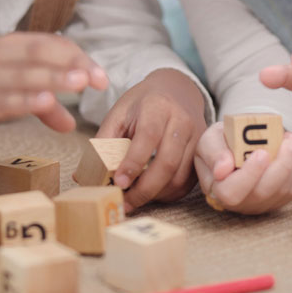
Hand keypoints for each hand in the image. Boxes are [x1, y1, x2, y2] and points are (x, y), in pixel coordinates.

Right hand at [0, 32, 108, 137]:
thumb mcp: (7, 81)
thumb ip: (43, 102)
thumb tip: (72, 124)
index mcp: (11, 46)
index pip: (52, 45)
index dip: (78, 57)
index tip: (102, 76)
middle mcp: (0, 57)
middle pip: (41, 56)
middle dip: (71, 65)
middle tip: (98, 78)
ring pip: (23, 75)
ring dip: (53, 78)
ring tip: (79, 83)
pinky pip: (1, 99)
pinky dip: (23, 99)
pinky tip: (43, 101)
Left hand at [96, 68, 206, 211]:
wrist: (177, 89)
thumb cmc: (144, 103)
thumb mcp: (119, 112)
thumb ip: (105, 139)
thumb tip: (89, 174)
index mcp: (157, 107)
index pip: (148, 137)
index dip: (133, 163)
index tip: (118, 183)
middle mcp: (182, 121)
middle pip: (167, 163)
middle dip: (144, 189)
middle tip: (125, 203)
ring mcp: (197, 137)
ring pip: (179, 177)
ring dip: (156, 195)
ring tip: (135, 199)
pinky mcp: (202, 152)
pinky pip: (187, 181)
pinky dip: (169, 194)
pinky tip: (153, 193)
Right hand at [194, 121, 291, 213]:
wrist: (234, 147)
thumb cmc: (221, 144)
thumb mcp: (210, 140)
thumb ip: (214, 153)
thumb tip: (222, 169)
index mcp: (217, 189)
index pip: (231, 193)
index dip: (249, 175)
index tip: (261, 153)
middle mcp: (239, 202)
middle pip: (261, 194)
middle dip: (280, 167)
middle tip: (288, 143)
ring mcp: (259, 204)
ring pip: (281, 191)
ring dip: (291, 163)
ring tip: (290, 139)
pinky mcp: (277, 200)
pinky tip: (290, 150)